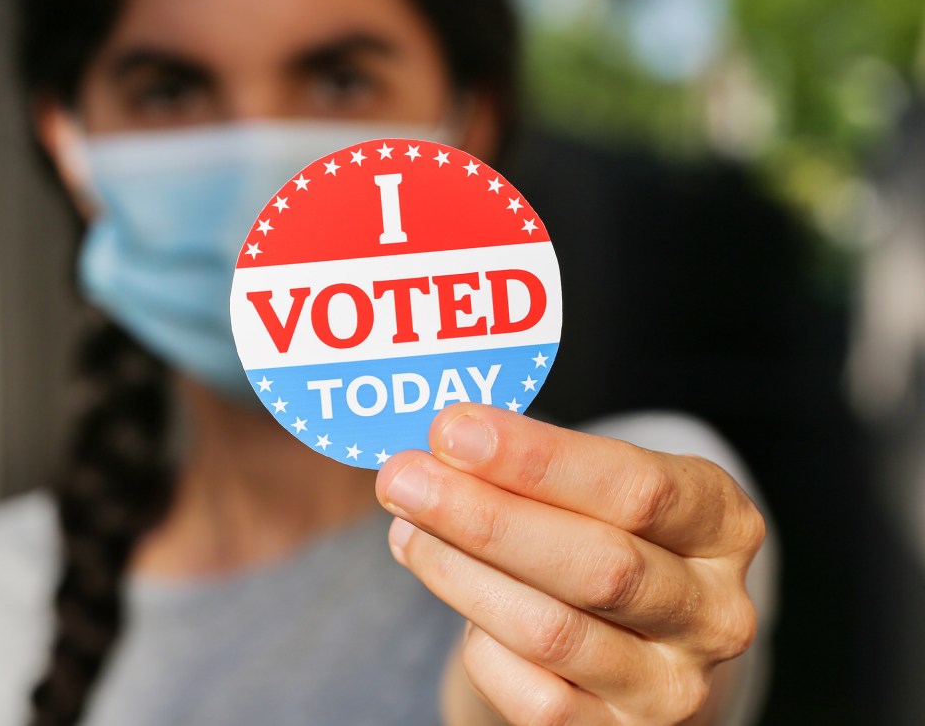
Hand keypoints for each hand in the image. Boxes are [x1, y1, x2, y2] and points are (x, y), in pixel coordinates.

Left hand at [374, 403, 764, 724]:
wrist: (631, 646)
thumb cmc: (600, 538)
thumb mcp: (596, 492)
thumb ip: (534, 468)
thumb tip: (439, 447)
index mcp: (723, 524)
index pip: (635, 488)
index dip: (537, 458)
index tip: (453, 429)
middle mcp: (715, 611)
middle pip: (597, 565)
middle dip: (484, 515)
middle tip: (404, 478)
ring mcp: (674, 688)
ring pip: (553, 632)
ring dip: (460, 573)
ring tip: (406, 528)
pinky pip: (534, 698)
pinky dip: (479, 643)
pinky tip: (451, 592)